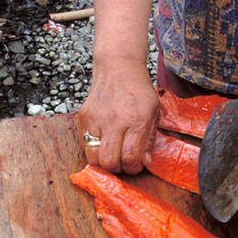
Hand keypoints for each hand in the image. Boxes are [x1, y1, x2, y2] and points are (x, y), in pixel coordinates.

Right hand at [78, 58, 158, 173]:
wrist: (118, 68)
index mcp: (137, 119)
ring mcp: (96, 119)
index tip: (134, 165)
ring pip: (93, 157)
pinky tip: (103, 142)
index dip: (132, 168)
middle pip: (109, 161)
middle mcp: (115, 120)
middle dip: (117, 168)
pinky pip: (85, 144)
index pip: (130, 157)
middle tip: (122, 163)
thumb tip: (145, 162)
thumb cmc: (139, 91)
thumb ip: (149, 139)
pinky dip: (93, 149)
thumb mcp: (154, 113)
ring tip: (111, 156)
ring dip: (102, 162)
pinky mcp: (84, 117)